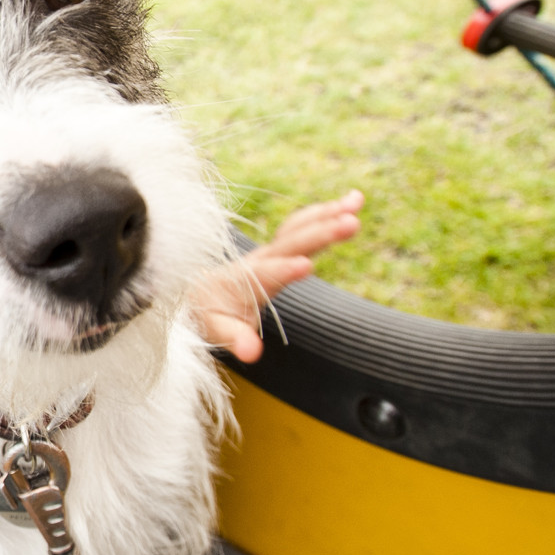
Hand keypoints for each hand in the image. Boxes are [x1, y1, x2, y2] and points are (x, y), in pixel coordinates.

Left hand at [191, 191, 362, 362]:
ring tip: (357, 202)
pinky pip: (304, 226)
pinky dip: (327, 212)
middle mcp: (260, 260)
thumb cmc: (208, 313)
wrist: (198, 292)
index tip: (306, 265)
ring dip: (327, 215)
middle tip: (350, 223)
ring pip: (299, 228)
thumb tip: (252, 352)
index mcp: (245, 280)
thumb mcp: (216, 329)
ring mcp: (271, 252)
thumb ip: (234, 337)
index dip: (284, 269)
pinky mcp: (281, 249)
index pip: (267, 274)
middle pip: (291, 243)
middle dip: (319, 233)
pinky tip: (352, 202)